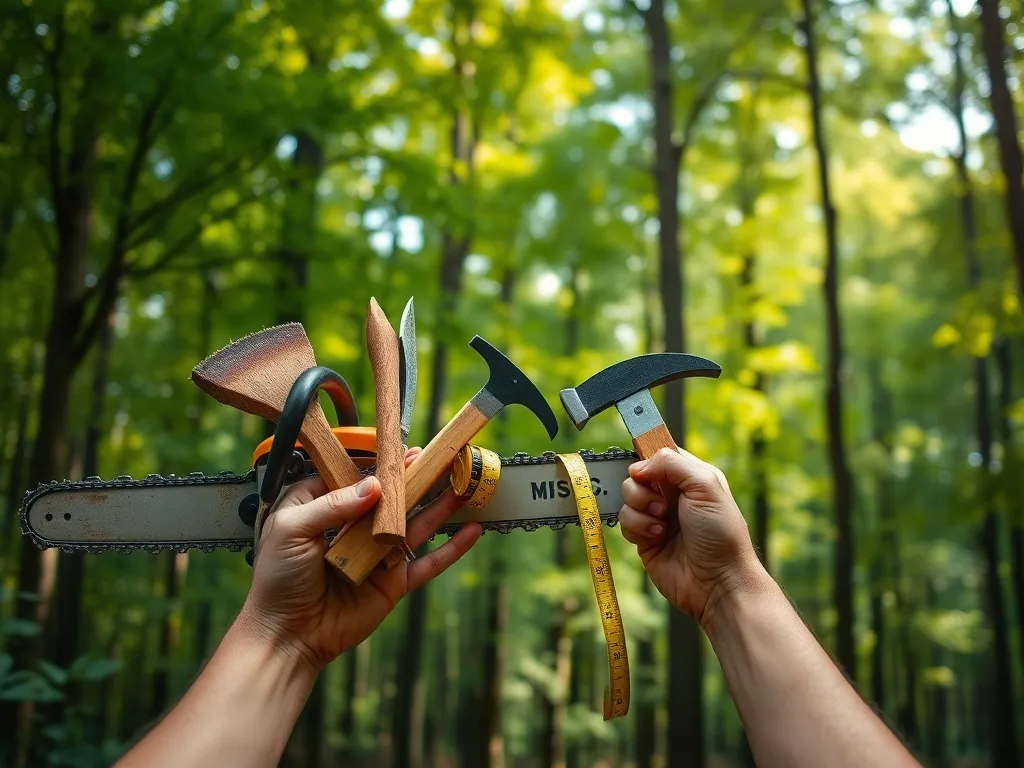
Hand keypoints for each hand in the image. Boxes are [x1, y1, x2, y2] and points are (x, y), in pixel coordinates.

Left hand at [237, 447, 481, 670]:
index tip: (406, 451)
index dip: (382, 464)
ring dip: (441, 505)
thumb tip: (374, 486)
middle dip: (419, 478)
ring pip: (415, 523)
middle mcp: (353, 526)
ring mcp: (377, 553)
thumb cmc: (278, 580)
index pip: (358, 476)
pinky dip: (451, 549)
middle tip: (447, 459)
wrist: (286, 636)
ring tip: (464, 486)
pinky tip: (472, 532)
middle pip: (393, 497)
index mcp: (323, 506)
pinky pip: (427, 562)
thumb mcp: (292, 529)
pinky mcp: (393, 581)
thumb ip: (333, 505)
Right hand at [618, 447, 760, 627]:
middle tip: (660, 504)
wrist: (717, 582)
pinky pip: (624, 522)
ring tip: (661, 524)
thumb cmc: (721, 534)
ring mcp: (656, 516)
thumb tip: (638, 467)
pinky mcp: (644, 538)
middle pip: (636, 474)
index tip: (644, 467)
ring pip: (626, 497)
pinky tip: (656, 537)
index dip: (647, 457)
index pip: (659, 454)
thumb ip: (672, 464)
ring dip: (640, 509)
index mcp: (690, 477)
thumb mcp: (706, 485)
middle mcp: (672, 495)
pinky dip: (637, 527)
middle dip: (641, 487)